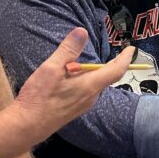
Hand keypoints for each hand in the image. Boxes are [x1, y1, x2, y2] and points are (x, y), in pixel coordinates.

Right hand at [12, 28, 133, 141]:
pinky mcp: (74, 110)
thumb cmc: (39, 98)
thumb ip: (68, 50)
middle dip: (103, 63)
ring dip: (88, 72)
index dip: (125, 58)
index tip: (131, 49)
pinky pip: (85, 91)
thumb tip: (82, 31)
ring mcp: (83, 105)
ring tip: (72, 65)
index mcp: (90, 86)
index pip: (116, 71)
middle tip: (97, 53)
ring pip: (93, 84)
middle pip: (104, 76)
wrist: (27, 126)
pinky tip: (65, 79)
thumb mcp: (51, 68)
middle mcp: (91, 97)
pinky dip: (81, 81)